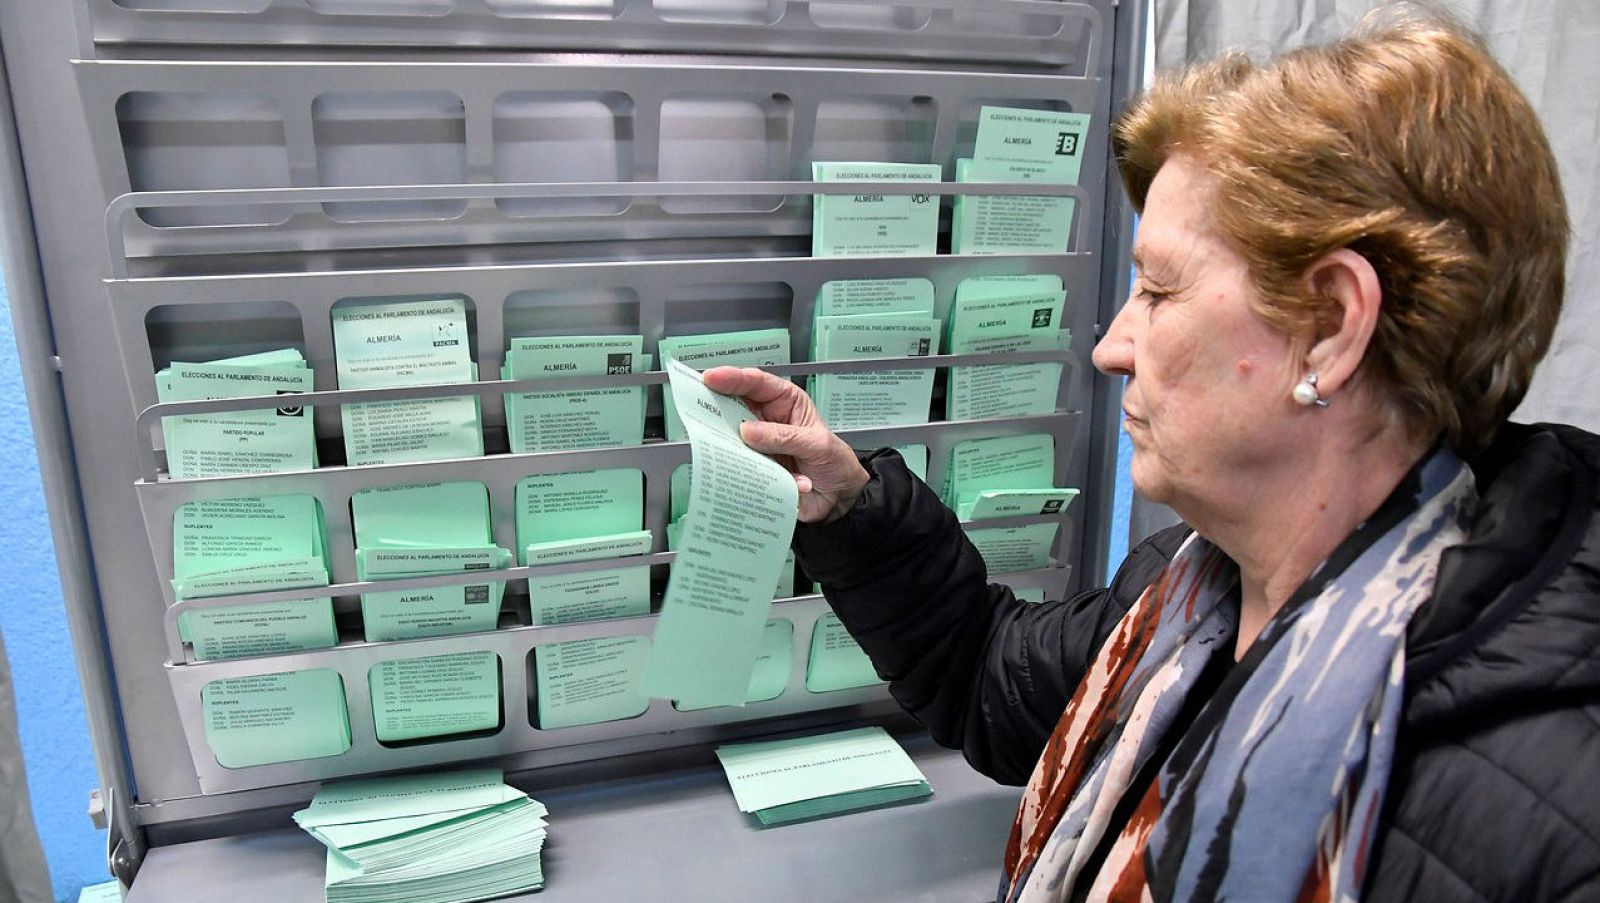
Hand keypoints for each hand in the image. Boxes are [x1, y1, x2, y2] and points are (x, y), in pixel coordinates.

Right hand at [701, 366, 870, 523]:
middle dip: (718, 409)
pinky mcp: (757, 469)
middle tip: (700, 410)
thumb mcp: (817, 445)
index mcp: (785, 402)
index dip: (732, 378)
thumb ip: (785, 437)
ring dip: (730, 446)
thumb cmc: (835, 462)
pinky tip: (750, 478)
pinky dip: (744, 473)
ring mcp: (759, 446)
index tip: (711, 378)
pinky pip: (743, 468)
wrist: (840, 497)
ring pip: (734, 440)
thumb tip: (749, 431)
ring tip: (728, 448)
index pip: (756, 383)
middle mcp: (768, 421)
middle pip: (735, 408)